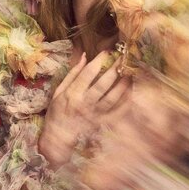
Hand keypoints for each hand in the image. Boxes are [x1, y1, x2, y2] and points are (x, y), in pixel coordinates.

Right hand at [37, 50, 132, 167]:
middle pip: (103, 84)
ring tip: (129, 73)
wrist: (58, 137)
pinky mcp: (102, 123)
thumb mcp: (58, 91)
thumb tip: (84, 56)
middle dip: (115, 69)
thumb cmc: (57, 112)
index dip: (99, 60)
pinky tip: (131, 91)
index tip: (107, 52)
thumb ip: (72, 74)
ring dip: (123, 84)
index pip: (88, 73)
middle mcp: (85, 104)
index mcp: (72, 94)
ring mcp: (95, 115)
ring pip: (113, 98)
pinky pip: (117, 112)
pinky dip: (126, 102)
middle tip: (123, 58)